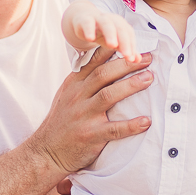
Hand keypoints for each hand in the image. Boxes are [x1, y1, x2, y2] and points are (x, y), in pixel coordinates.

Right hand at [29, 47, 152, 175]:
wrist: (46, 152)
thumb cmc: (61, 122)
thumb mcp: (67, 95)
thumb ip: (83, 80)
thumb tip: (103, 61)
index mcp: (74, 85)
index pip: (93, 62)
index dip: (112, 51)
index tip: (130, 42)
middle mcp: (78, 97)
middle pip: (104, 74)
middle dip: (127, 64)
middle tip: (147, 58)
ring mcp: (83, 116)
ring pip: (108, 96)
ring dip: (131, 86)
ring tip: (149, 78)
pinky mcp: (90, 136)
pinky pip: (114, 129)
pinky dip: (131, 125)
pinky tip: (146, 121)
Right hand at [68, 4, 140, 62]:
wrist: (84, 18)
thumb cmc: (102, 33)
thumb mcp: (115, 42)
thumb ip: (126, 50)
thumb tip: (137, 60)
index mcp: (121, 25)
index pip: (129, 34)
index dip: (131, 46)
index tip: (132, 59)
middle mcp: (111, 20)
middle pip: (121, 28)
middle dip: (124, 41)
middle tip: (127, 55)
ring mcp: (98, 18)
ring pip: (106, 24)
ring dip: (110, 34)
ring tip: (112, 45)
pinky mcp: (85, 19)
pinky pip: (88, 23)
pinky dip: (89, 29)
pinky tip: (90, 39)